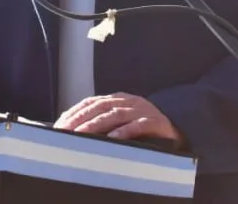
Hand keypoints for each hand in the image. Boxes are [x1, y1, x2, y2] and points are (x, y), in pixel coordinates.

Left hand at [54, 93, 183, 145]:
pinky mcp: (155, 122)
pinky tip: (112, 139)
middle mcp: (128, 101)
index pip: (91, 102)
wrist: (177, 128)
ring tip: (81, 135)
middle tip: (66, 131)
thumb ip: (103, 121)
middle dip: (80, 119)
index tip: (60, 125)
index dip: (75, 112)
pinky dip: (124, 132)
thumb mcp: (123, 120)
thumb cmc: (144, 126)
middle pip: (100, 107)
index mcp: (118, 99)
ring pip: (115, 115)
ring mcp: (142, 110)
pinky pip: (137, 126)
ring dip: (96, 125)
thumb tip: (74, 130)